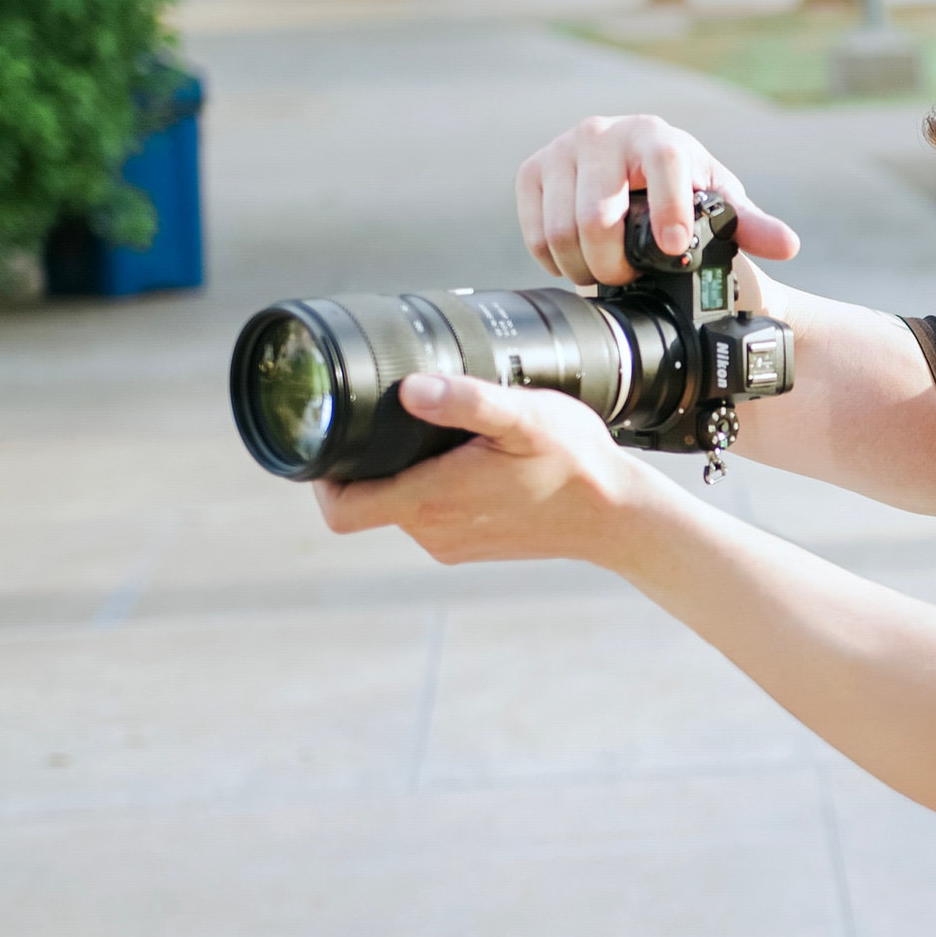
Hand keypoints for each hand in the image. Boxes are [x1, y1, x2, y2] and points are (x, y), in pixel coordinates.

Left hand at [314, 373, 678, 570]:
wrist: (616, 515)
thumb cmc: (573, 462)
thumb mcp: (524, 416)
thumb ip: (466, 400)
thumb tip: (409, 389)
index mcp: (430, 501)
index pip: (340, 511)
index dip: (319, 480)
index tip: (329, 440)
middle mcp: (432, 532)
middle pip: (366, 502)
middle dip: (366, 463)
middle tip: (388, 419)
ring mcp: (451, 544)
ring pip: (399, 507)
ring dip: (403, 474)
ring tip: (435, 436)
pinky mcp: (471, 547)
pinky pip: (430, 517)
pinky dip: (434, 490)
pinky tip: (465, 462)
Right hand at [516, 115, 800, 285]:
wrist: (635, 174)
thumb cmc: (684, 191)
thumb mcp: (719, 206)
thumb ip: (751, 226)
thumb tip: (786, 245)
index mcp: (657, 137)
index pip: (663, 166)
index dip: (668, 209)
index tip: (674, 249)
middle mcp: (605, 134)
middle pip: (596, 216)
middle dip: (614, 264)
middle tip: (629, 280)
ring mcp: (563, 150)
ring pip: (561, 229)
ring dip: (584, 268)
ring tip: (607, 275)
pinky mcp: (533, 171)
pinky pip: (536, 231)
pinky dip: (556, 260)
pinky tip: (580, 261)